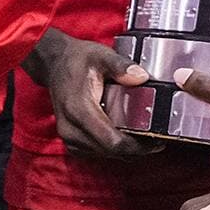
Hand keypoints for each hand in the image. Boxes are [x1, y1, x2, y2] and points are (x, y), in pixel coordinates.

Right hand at [33, 29, 160, 157]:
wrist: (54, 63)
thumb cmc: (77, 59)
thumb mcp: (100, 55)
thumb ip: (121, 66)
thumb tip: (142, 77)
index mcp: (79, 109)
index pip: (112, 141)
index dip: (136, 146)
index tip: (155, 141)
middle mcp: (71, 128)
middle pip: (110, 151)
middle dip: (135, 149)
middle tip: (155, 140)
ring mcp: (68, 136)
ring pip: (104, 154)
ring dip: (124, 149)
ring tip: (144, 137)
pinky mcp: (70, 140)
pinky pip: (96, 152)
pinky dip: (112, 147)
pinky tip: (125, 136)